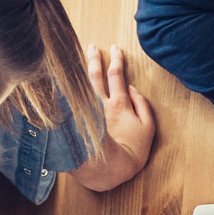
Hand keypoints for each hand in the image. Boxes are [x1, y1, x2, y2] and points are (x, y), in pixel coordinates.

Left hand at [69, 45, 155, 192]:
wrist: (110, 167)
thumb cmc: (132, 151)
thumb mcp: (148, 127)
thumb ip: (142, 105)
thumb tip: (133, 88)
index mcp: (119, 103)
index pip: (116, 75)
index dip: (116, 60)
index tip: (115, 49)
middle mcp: (101, 104)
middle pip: (96, 76)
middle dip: (95, 59)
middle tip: (92, 47)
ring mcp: (88, 113)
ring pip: (83, 85)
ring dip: (83, 70)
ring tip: (80, 59)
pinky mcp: (79, 122)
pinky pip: (73, 100)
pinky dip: (69, 89)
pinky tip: (65, 82)